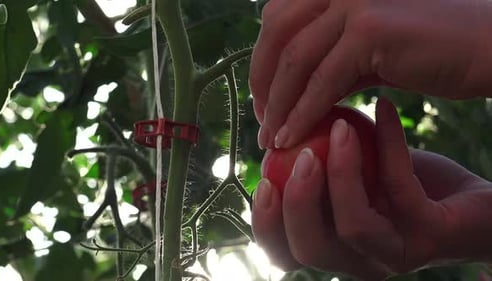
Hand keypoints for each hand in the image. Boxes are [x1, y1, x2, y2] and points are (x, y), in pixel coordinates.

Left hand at [250, 0, 491, 148]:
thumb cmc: (430, 52)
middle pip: (276, 33)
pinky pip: (322, 80)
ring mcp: (353, 2)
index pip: (278, 20)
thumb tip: (294, 92)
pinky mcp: (370, 30)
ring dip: (277, 104)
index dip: (262, 61)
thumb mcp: (366, 53)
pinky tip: (290, 137)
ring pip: (295, 60)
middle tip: (262, 121)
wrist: (486, 47)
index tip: (262, 100)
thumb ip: (330, 62)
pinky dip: (301, 113)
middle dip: (262, 82)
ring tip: (271, 138)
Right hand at [251, 98, 491, 279]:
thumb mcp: (353, 170)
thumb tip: (277, 126)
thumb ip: (317, 160)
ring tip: (339, 128)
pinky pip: (400, 188)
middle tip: (300, 153)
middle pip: (310, 249)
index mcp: (334, 248)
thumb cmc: (404, 183)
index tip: (262, 177)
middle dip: (296, 200)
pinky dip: (388, 144)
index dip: (265, 222)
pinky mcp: (431, 236)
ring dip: (339, 174)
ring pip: (353, 228)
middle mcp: (359, 260)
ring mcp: (396, 252)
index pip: (285, 252)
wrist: (470, 199)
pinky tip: (384, 109)